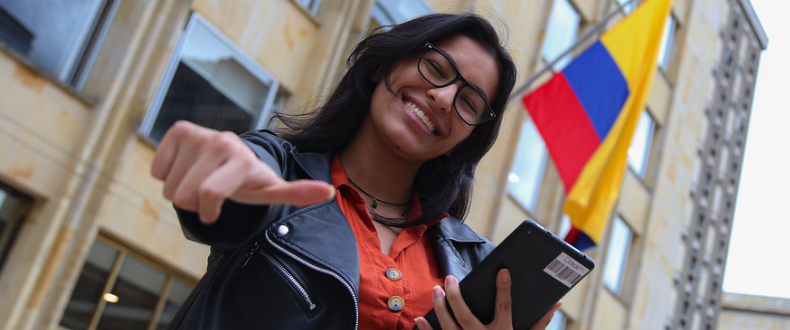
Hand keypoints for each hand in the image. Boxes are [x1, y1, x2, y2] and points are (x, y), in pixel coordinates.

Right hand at [151, 121, 334, 223]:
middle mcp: (221, 142)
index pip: (208, 193)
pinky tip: (189, 167)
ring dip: (182, 189)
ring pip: (168, 185)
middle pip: (184, 195)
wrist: (232, 157)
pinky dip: (169, 174)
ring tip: (203, 179)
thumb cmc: (251, 180)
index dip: (208, 211)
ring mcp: (199, 134)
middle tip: (212, 192)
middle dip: (194, 202)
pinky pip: (158, 169)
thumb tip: (329, 191)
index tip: (215, 213)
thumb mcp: (272, 190)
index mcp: (243, 160)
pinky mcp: (180, 130)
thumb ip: (298, 193)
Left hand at [414, 269, 561, 329]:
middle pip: (466, 315)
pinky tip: (420, 318)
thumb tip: (555, 302)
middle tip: (450, 279)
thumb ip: (541, 322)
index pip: (504, 308)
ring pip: (450, 326)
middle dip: (457, 296)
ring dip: (440, 307)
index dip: (504, 289)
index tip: (502, 271)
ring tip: (436, 289)